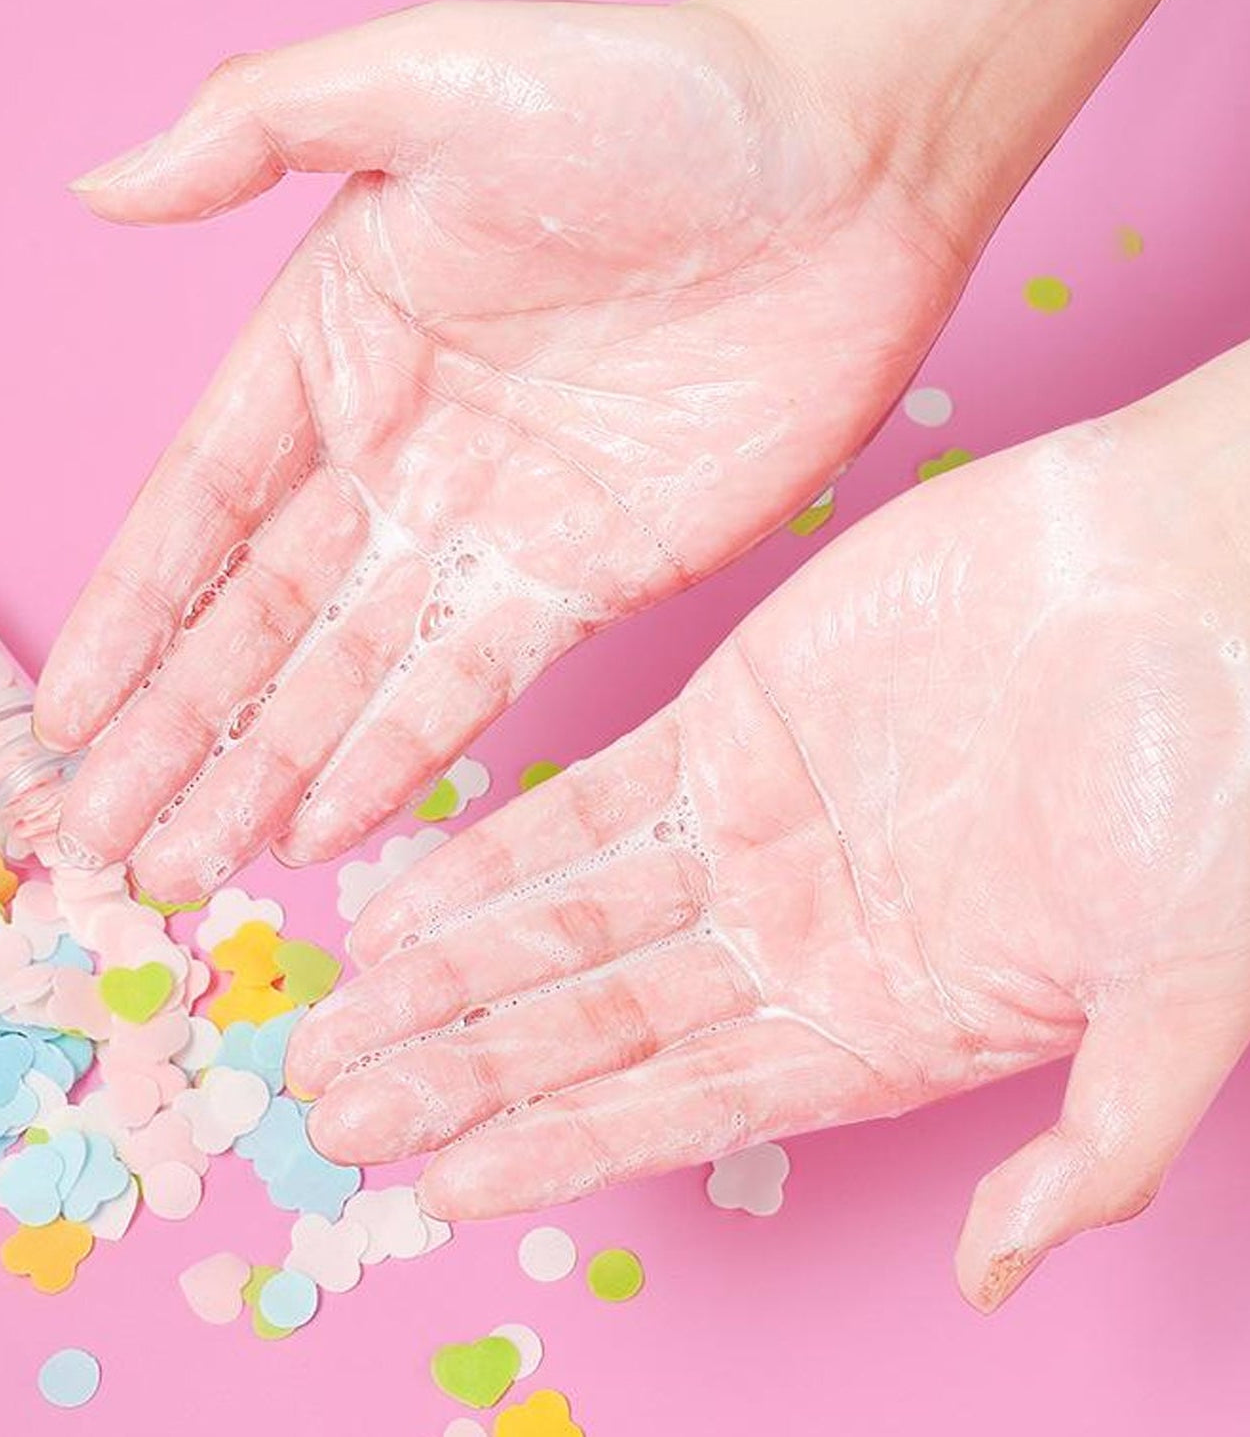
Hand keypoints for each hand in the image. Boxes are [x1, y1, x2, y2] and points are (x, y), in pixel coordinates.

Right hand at [38, 0, 972, 898]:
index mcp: (334, 341)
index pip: (200, 506)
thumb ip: (258, 126)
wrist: (843, 168)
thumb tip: (101, 188)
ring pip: (350, 672)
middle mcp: (397, 447)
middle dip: (176, 731)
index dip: (130, 617)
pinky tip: (324, 824)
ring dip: (264, 769)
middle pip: (257, 618)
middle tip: (104, 838)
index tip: (63, 719)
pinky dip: (397, 755)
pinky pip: (474, 680)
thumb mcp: (434, 74)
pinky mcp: (593, 573)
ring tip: (188, 864)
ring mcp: (493, 521)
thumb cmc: (650, 95)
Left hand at [288, 343, 1249, 1311]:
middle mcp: (801, 935)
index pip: (689, 1105)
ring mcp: (756, 826)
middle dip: (463, 1069)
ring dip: (453, 970)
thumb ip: (1096, 1142)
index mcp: (889, 1020)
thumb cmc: (1221, 781)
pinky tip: (408, 895)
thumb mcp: (1190, 987)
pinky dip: (496, 849)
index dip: (561, 1147)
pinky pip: (585, 798)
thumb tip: (998, 1280)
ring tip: (339, 1020)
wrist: (1202, 574)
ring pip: (570, 915)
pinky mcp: (730, 716)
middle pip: (597, 1023)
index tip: (440, 1184)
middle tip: (332, 1110)